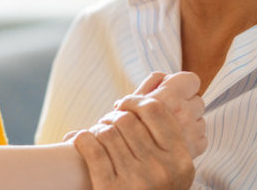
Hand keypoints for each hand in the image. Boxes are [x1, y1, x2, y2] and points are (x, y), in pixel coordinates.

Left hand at [71, 72, 205, 188]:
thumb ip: (168, 135)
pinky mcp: (109, 189)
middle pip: (128, 120)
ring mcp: (136, 181)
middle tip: (107, 122)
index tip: (124, 103)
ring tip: (96, 135)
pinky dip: (80, 139)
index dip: (136, 101)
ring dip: (97, 129)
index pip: (156, 112)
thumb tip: (162, 79)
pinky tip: (76, 140)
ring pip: (107, 131)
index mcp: (180, 161)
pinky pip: (91, 149)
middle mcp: (161, 170)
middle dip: (112, 116)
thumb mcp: (173, 168)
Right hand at [124, 72, 205, 157]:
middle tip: (168, 112)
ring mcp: (191, 133)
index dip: (183, 83)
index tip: (173, 90)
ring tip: (170, 129)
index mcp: (168, 98)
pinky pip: (201, 138)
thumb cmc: (122, 131)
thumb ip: (149, 85)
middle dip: (185, 103)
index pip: (191, 80)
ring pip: (201, 119)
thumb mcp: (130, 102)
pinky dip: (191, 139)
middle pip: (198, 99)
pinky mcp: (195, 150)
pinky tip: (175, 142)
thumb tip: (164, 77)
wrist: (126, 168)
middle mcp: (183, 114)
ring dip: (189, 122)